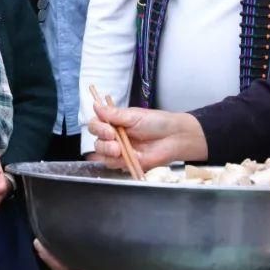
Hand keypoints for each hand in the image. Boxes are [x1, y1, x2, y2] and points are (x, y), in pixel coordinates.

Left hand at [34, 241, 194, 269]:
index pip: (63, 269)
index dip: (50, 258)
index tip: (37, 242)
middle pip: (65, 264)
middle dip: (53, 250)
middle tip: (41, 229)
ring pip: (75, 261)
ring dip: (65, 248)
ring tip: (55, 229)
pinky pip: (87, 259)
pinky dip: (79, 249)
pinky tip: (79, 237)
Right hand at [88, 103, 208, 171]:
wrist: (174, 137)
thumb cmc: (157, 123)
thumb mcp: (134, 116)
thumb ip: (113, 114)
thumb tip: (96, 105)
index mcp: (115, 123)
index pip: (96, 125)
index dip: (98, 128)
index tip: (107, 129)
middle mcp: (115, 137)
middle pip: (97, 141)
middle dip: (102, 141)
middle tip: (113, 139)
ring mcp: (120, 151)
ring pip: (102, 155)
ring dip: (107, 152)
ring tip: (119, 149)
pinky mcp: (127, 162)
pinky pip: (114, 165)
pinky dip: (117, 161)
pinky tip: (126, 156)